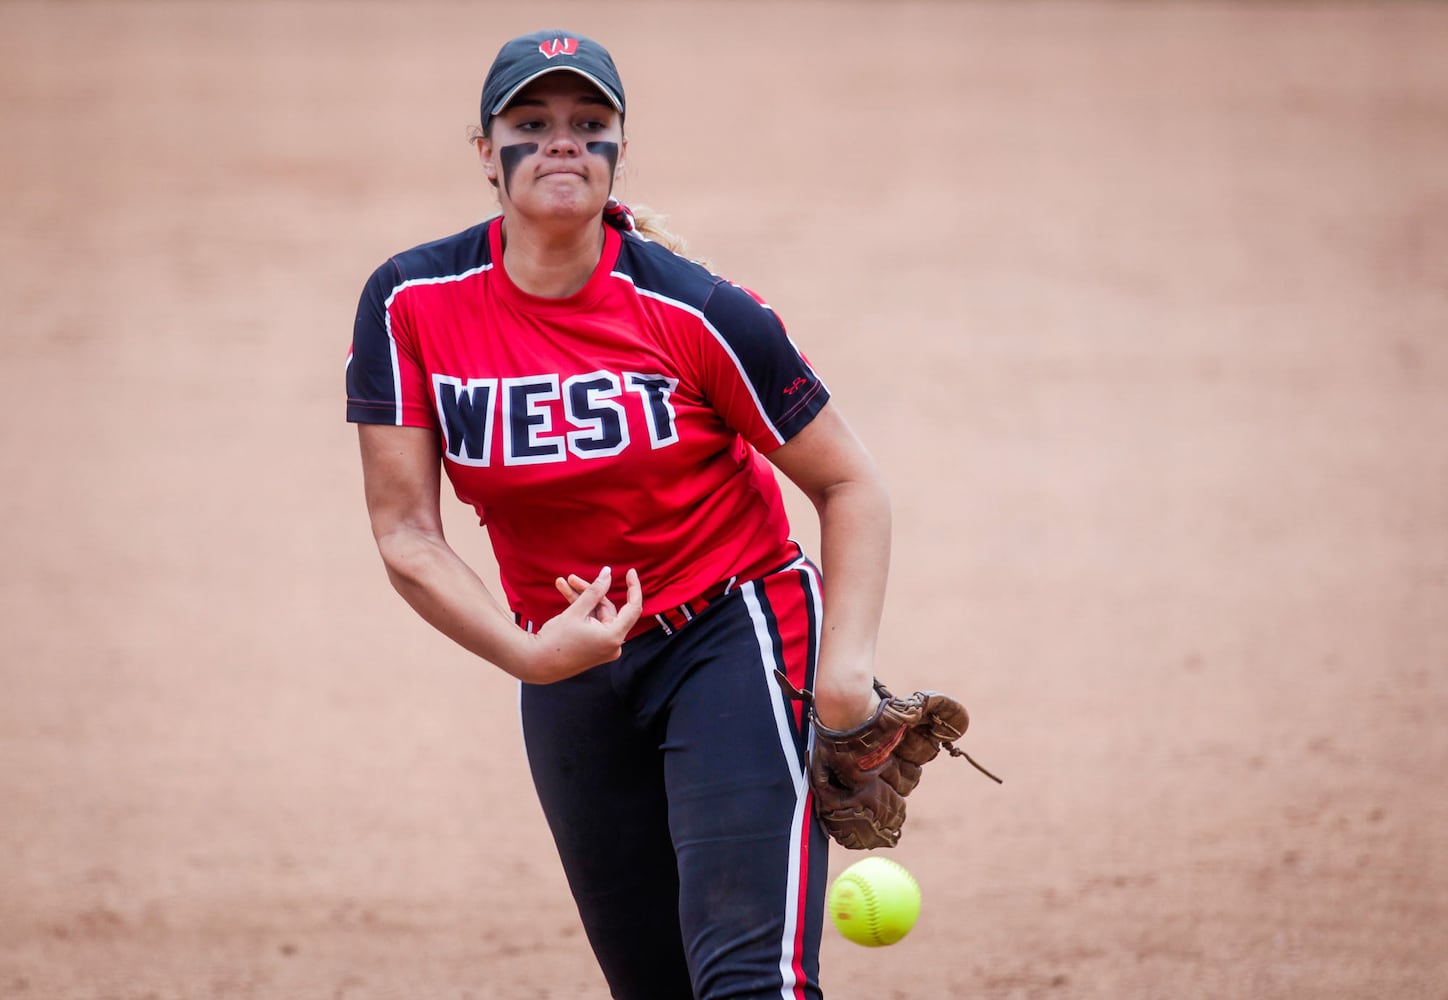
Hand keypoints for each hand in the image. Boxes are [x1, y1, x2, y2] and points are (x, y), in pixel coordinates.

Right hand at [526, 567, 642, 681]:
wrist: (536, 663)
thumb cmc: (555, 640)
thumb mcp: (576, 611)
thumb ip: (595, 590)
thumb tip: (608, 573)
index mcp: (613, 637)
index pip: (633, 607)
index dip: (633, 587)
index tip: (630, 572)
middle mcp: (613, 644)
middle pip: (608, 609)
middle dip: (591, 592)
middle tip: (573, 579)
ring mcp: (604, 647)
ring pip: (598, 615)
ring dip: (582, 600)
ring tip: (564, 584)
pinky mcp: (596, 648)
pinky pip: (593, 624)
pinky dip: (582, 612)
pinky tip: (566, 595)